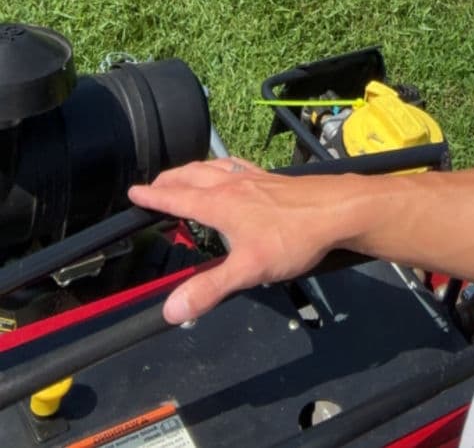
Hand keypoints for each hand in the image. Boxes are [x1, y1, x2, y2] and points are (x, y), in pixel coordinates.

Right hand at [129, 158, 360, 323]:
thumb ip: (210, 289)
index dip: (154, 196)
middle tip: (153, 185)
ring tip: (183, 175)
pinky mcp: (273, 179)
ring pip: (214, 167)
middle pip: (193, 175)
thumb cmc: (293, 237)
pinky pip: (237, 165)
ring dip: (192, 170)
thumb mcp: (248, 270)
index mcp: (221, 203)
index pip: (178, 197)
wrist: (338, 210)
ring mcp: (254, 178)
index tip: (134, 192)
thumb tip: (171, 310)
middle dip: (169, 179)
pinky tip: (230, 170)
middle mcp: (233, 184)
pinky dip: (221, 166)